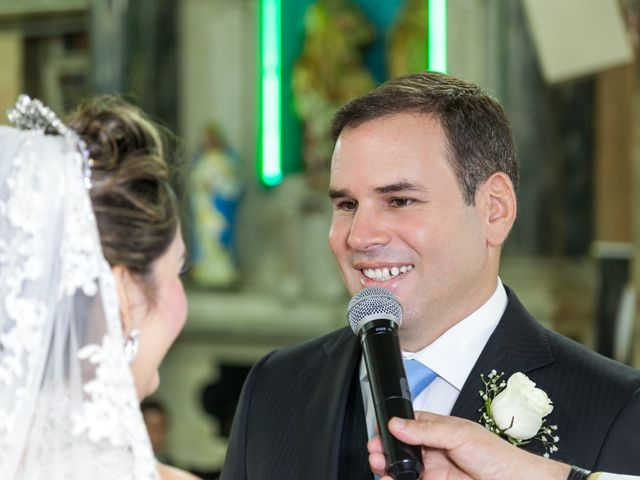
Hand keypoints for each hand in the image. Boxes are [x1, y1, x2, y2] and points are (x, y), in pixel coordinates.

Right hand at [368, 412, 570, 479]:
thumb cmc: (496, 455)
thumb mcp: (459, 434)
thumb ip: (427, 430)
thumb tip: (398, 424)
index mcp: (437, 430)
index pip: (406, 425)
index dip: (390, 428)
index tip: (378, 433)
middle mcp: (431, 450)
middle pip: (398, 448)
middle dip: (383, 449)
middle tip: (376, 453)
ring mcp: (431, 471)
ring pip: (400, 469)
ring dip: (386, 467)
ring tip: (380, 466)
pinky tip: (391, 479)